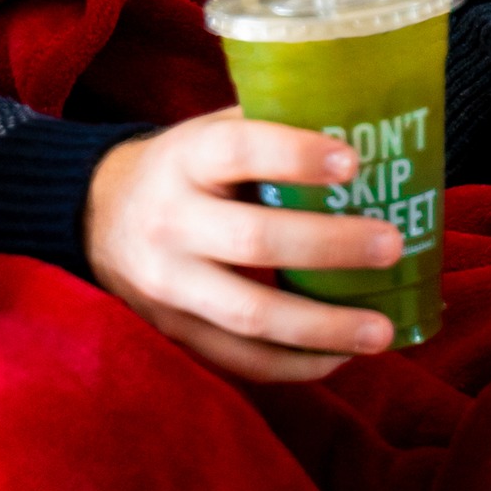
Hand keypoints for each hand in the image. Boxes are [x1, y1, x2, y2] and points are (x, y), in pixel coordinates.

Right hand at [85, 108, 401, 382]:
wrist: (99, 216)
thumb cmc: (186, 166)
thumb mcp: (213, 129)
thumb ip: (274, 125)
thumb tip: (368, 125)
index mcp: (187, 158)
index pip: (239, 151)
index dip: (295, 156)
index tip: (353, 163)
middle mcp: (171, 221)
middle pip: (254, 241)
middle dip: (329, 247)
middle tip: (391, 245)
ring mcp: (169, 285)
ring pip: (249, 314)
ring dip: (322, 327)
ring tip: (383, 330)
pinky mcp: (175, 332)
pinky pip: (238, 360)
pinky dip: (293, 365)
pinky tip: (341, 357)